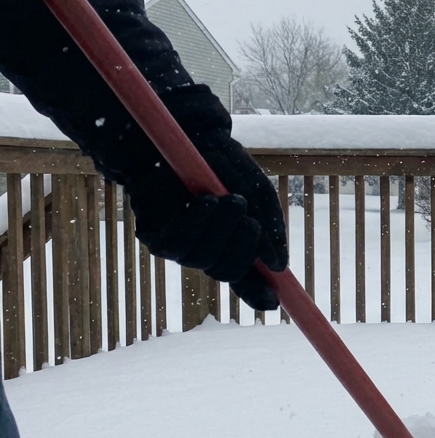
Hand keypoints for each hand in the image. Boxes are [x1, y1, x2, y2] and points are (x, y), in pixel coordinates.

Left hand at [125, 130, 287, 309]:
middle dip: (242, 250)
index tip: (274, 302)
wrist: (181, 136)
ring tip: (229, 200)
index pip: (245, 276)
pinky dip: (195, 224)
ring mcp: (178, 245)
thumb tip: (279, 266)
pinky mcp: (153, 236)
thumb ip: (270, 224)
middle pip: (227, 271)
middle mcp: (204, 248)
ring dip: (220, 231)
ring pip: (203, 260)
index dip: (258, 292)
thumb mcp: (256, 190)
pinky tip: (205, 202)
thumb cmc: (221, 163)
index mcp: (230, 242)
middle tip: (251, 221)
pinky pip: (176, 245)